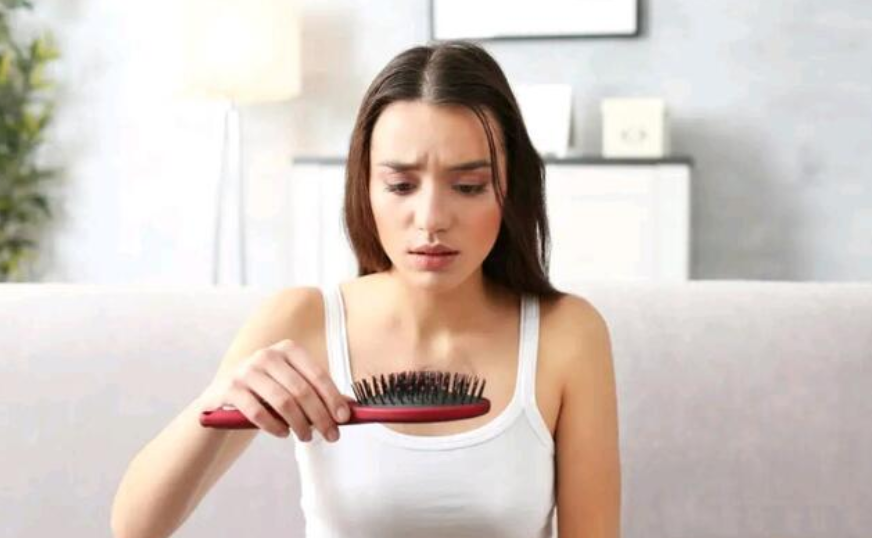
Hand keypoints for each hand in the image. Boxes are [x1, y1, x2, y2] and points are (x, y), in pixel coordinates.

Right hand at [198, 339, 352, 441]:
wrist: (226, 398)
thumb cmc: (269, 393)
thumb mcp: (293, 388)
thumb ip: (319, 394)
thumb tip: (352, 408)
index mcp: (288, 350)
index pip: (317, 374)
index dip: (333, 397)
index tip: (344, 418)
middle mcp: (267, 355)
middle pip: (301, 389)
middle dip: (320, 416)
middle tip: (331, 435)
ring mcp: (246, 370)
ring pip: (282, 401)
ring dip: (299, 424)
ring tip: (307, 437)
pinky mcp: (230, 388)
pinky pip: (257, 412)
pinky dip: (274, 427)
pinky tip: (283, 433)